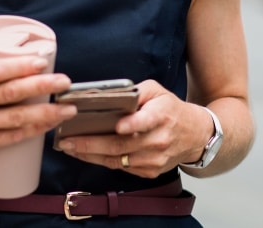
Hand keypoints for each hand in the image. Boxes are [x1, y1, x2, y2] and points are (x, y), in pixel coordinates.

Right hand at [0, 51, 75, 166]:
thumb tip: (11, 42)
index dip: (20, 65)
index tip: (43, 62)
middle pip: (10, 93)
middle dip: (43, 86)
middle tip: (65, 82)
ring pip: (15, 118)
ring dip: (46, 113)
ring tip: (67, 107)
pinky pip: (10, 138)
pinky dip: (32, 131)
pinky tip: (49, 125)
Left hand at [55, 80, 209, 177]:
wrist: (194, 135)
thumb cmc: (170, 109)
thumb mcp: (158, 91)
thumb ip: (135, 91)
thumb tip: (108, 96)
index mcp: (162, 115)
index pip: (147, 120)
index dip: (133, 124)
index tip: (117, 126)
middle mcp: (159, 140)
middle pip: (122, 145)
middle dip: (91, 144)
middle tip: (68, 141)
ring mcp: (154, 159)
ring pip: (117, 160)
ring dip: (90, 155)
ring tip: (70, 148)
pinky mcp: (150, 171)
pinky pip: (121, 167)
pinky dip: (101, 161)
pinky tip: (86, 154)